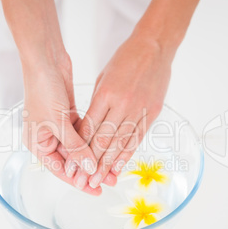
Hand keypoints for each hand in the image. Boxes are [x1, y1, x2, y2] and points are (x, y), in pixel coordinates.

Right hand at [22, 54, 114, 194]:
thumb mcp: (59, 124)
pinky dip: (93, 140)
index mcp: (38, 144)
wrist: (45, 60)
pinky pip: (82, 133)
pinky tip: (106, 147)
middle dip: (89, 169)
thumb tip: (90, 169)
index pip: (60, 169)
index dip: (79, 180)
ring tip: (111, 166)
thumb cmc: (43, 90)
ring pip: (78, 147)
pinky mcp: (68, 115)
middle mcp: (47, 137)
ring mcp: (58, 126)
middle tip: (109, 178)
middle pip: (71, 160)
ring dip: (93, 155)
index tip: (96, 188)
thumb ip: (76, 148)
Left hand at [66, 31, 171, 187]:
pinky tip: (119, 167)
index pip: (89, 128)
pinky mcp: (152, 112)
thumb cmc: (125, 59)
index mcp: (105, 93)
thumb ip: (97, 104)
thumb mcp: (103, 78)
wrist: (154, 47)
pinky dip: (127, 155)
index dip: (80, 149)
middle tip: (84, 181)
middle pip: (104, 140)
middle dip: (92, 164)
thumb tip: (89, 128)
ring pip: (121, 143)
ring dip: (108, 165)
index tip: (73, 163)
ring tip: (99, 181)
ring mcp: (139, 109)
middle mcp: (122, 104)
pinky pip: (138, 138)